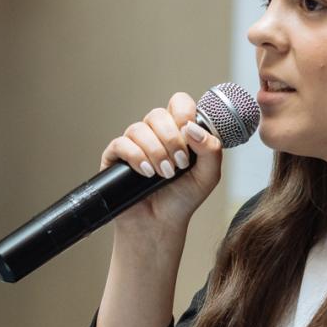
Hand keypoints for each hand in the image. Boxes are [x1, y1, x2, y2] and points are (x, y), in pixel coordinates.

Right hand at [99, 92, 223, 239]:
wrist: (160, 224)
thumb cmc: (182, 199)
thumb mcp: (208, 175)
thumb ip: (211, 149)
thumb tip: (193, 128)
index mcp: (177, 131)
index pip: (178, 103)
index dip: (183, 113)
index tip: (189, 134)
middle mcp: (154, 133)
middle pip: (157, 114)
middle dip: (171, 140)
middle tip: (179, 164)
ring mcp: (134, 144)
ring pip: (139, 129)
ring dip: (155, 152)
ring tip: (164, 174)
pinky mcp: (115, 157)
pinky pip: (121, 144)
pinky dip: (136, 157)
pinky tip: (147, 173)